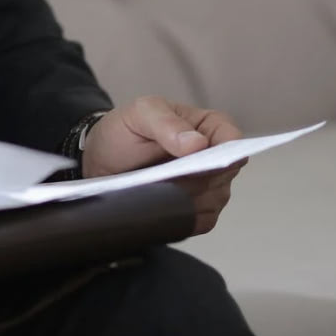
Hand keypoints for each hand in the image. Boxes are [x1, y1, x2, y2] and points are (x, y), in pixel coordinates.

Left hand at [82, 96, 245, 234]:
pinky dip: (181, 215)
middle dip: (196, 176)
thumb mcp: (140, 114)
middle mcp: (215, 159)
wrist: (103, 162)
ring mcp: (210, 189)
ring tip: (155, 187)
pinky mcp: (198, 214)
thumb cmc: (126, 132)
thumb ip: (166, 123)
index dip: (224, 150)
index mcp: (208, 127)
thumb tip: (198, 143)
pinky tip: (159, 204)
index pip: (232, 138)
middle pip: (224, 174)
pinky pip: (201, 220)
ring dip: (185, 196)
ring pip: (213, 200)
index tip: (202, 158)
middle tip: (164, 174)